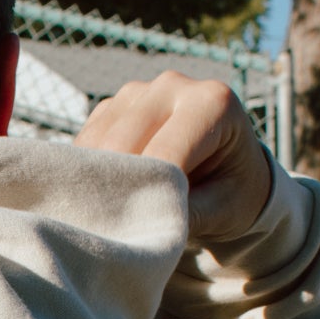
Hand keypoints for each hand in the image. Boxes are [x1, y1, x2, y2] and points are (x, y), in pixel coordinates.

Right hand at [74, 71, 272, 242]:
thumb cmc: (233, 190)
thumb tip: (144, 227)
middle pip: (124, 142)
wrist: (229, 166)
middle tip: (112, 233)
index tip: (134, 233)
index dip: (144, 196)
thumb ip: (187, 216)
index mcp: (212, 102)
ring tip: (106, 218)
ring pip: (98, 141)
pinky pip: (86, 142)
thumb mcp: (225, 210)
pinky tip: (100, 197)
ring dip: (96, 182)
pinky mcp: (112, 106)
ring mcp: (138, 91)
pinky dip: (86, 173)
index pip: (164, 152)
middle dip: (115, 189)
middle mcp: (173, 85)